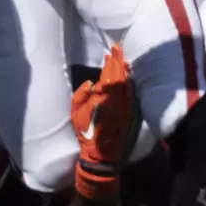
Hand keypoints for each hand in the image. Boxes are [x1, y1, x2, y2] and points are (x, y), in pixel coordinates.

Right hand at [70, 45, 134, 200]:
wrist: (101, 154)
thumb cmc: (85, 133)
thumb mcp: (75, 114)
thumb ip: (81, 95)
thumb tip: (92, 82)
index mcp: (103, 99)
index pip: (110, 75)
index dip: (111, 62)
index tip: (111, 52)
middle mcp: (117, 100)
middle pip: (121, 76)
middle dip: (119, 62)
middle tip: (118, 50)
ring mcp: (125, 107)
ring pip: (127, 84)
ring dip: (125, 71)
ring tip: (122, 60)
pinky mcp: (129, 113)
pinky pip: (130, 93)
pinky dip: (129, 82)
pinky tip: (127, 77)